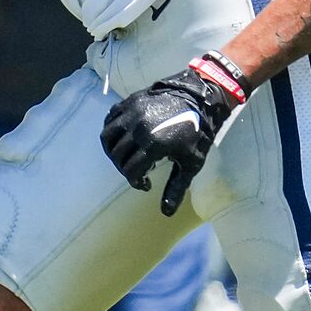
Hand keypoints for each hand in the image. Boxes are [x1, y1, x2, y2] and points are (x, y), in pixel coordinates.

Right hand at [100, 54, 250, 216]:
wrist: (202, 98)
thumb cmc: (199, 133)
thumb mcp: (191, 164)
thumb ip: (176, 188)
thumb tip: (166, 213)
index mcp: (154, 145)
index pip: (130, 171)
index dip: (136, 182)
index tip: (146, 184)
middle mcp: (139, 128)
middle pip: (117, 157)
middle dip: (124, 169)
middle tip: (136, 170)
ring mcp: (132, 113)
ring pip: (107, 137)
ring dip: (113, 151)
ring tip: (125, 155)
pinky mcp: (130, 101)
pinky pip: (110, 119)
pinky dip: (112, 131)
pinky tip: (123, 138)